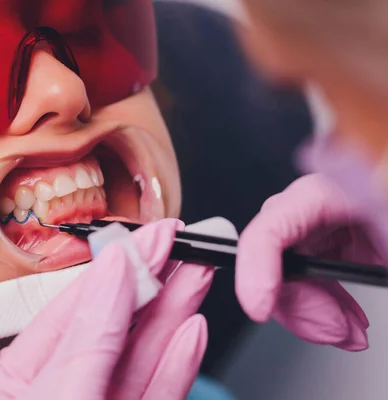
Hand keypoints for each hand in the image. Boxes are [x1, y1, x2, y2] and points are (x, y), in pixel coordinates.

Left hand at [0, 219, 213, 399]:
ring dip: (173, 313)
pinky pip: (156, 394)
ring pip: (141, 356)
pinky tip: (191, 330)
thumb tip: (114, 272)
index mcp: (20, 376)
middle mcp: (62, 387)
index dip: (117, 266)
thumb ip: (88, 339)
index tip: (152, 234)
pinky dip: (177, 364)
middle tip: (184, 243)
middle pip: (115, 325)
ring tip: (196, 272)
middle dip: (153, 279)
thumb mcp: (52, 394)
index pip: (75, 306)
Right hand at [236, 174, 374, 350]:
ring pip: (286, 275)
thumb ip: (366, 188)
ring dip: (312, 314)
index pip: (272, 224)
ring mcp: (321, 227)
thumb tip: (329, 158)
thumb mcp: (386, 211)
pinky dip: (323, 308)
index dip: (256, 266)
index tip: (260, 306)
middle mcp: (316, 205)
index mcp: (331, 188)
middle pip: (273, 257)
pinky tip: (346, 321)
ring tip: (347, 334)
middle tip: (332, 330)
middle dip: (298, 303)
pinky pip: (307, 281)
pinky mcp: (329, 244)